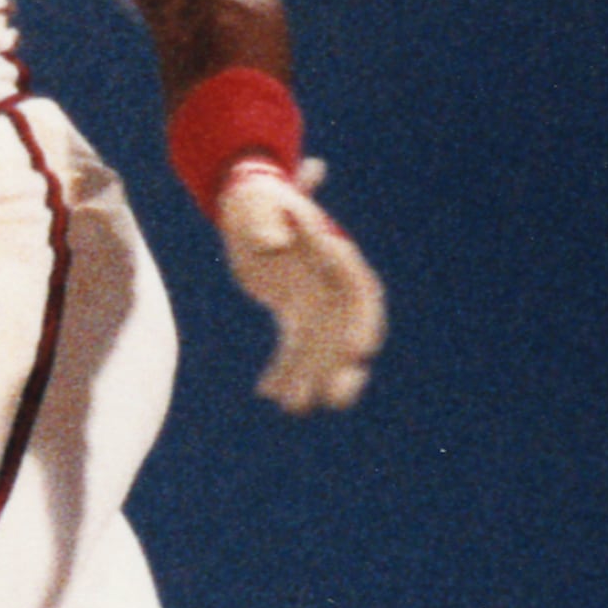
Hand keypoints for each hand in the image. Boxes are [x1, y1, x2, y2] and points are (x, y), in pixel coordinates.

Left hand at [218, 157, 386, 411]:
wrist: (244, 205)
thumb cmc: (254, 200)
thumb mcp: (255, 207)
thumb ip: (266, 223)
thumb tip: (271, 241)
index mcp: (335, 253)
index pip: (360, 291)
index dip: (363, 323)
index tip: (360, 351)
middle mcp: (332, 283)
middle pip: (347, 329)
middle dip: (344, 365)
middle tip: (337, 396)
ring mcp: (316, 302)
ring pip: (321, 349)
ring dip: (311, 379)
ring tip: (293, 407)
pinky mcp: (295, 316)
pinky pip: (294, 350)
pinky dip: (283, 371)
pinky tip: (266, 392)